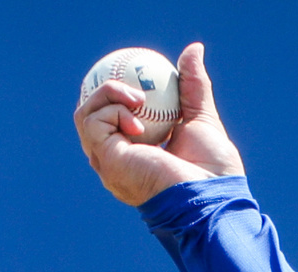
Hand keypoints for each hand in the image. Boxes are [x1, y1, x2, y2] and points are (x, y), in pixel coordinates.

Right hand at [76, 41, 244, 205]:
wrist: (210, 196)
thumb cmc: (211, 170)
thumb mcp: (201, 118)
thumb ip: (193, 86)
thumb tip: (194, 49)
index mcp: (137, 156)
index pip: (113, 121)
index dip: (114, 94)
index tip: (134, 75)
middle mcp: (118, 162)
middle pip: (92, 117)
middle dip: (104, 91)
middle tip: (130, 80)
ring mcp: (109, 163)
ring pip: (86, 115)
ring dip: (108, 94)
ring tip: (138, 95)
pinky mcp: (106, 161)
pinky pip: (94, 121)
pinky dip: (112, 109)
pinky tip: (137, 116)